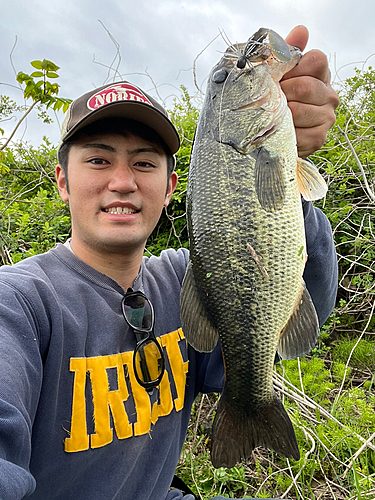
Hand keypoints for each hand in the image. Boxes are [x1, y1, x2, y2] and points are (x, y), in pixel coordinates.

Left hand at [281, 26, 338, 157]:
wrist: (273, 131)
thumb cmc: (277, 98)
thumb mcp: (278, 73)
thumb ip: (287, 51)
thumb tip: (301, 31)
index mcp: (321, 74)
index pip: (316, 60)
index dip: (293, 68)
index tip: (280, 77)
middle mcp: (329, 95)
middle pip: (305, 87)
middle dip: (281, 93)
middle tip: (271, 99)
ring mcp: (327, 117)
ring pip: (299, 111)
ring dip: (280, 114)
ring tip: (273, 115)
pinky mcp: (319, 138)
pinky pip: (299, 133)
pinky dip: (284, 133)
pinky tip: (279, 131)